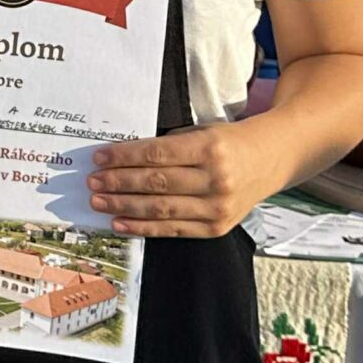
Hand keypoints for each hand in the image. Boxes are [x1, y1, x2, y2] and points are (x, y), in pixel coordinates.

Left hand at [87, 116, 284, 239]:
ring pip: (161, 209)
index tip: (99, 157)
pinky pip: (173, 229)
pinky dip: (143, 228)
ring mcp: (217, 208)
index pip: (157, 154)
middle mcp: (215, 180)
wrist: (270, 160)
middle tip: (93, 182)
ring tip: (99, 202)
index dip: (124, 157)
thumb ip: (168, 145)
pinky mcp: (216, 228)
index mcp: (209, 148)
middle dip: (118, 183)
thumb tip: (122, 158)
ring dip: (124, 207)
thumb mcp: (202, 132)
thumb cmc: (228, 142)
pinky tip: (121, 223)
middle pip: (156, 183)